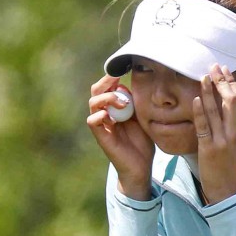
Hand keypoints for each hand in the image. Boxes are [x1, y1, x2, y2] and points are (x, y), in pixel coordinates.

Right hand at [87, 75, 154, 199]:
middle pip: (96, 90)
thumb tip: (127, 85)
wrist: (141, 166)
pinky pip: (92, 120)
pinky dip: (100, 115)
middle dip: (106, 81)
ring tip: (122, 102)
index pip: (107, 86)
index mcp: (114, 107)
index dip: (112, 77)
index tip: (124, 68)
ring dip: (107, 97)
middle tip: (118, 77)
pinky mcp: (101, 137)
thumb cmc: (142, 142)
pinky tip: (112, 117)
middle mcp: (105, 114)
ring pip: (94, 102)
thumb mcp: (142, 117)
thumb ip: (135, 102)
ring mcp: (102, 125)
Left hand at [193, 64, 235, 203]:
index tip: (224, 71)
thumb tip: (234, 112)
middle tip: (215, 66)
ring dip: (211, 91)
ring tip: (204, 76)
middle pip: (232, 101)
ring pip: (218, 111)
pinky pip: (205, 127)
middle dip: (223, 81)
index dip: (231, 84)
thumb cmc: (232, 170)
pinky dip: (201, 112)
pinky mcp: (210, 150)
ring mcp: (223, 141)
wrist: (229, 192)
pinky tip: (197, 100)